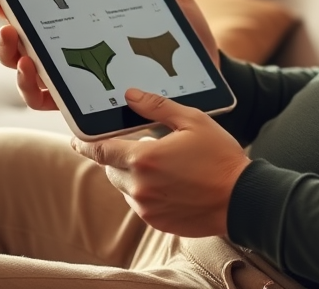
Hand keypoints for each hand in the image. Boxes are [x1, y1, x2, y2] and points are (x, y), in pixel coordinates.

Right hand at [0, 0, 218, 110]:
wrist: (209, 79)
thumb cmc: (186, 41)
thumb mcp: (175, 3)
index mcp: (86, 23)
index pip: (41, 9)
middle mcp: (73, 52)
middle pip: (24, 39)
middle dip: (4, 24)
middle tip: (0, 8)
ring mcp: (75, 79)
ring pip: (26, 70)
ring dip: (11, 57)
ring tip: (16, 43)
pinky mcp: (83, 103)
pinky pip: (46, 101)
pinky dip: (32, 88)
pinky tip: (34, 72)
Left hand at [72, 88, 249, 236]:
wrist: (241, 199)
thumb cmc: (219, 156)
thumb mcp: (192, 121)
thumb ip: (157, 107)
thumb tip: (131, 96)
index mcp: (144, 158)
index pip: (101, 150)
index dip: (85, 144)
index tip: (76, 139)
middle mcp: (139, 186)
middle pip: (111, 169)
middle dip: (118, 156)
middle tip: (140, 145)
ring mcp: (147, 207)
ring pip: (125, 187)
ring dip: (133, 174)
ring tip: (163, 164)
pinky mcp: (156, 222)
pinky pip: (140, 203)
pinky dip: (146, 191)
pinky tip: (171, 182)